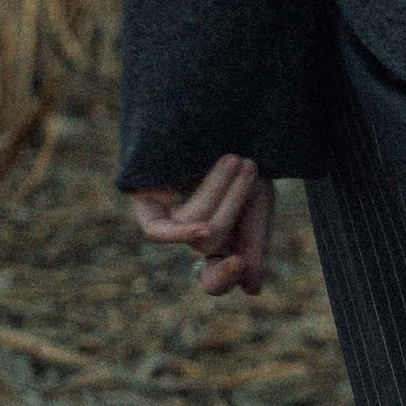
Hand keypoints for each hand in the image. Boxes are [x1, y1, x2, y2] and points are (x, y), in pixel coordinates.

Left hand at [132, 155, 275, 297]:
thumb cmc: (241, 157)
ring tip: (235, 156)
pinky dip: (181, 233)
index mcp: (218, 238)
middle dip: (235, 205)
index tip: (242, 266)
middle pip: (211, 245)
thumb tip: (252, 290)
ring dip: (223, 193)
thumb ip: (255, 242)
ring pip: (198, 229)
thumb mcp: (258, 200)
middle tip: (252, 167)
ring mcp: (167, 220)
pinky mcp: (147, 207)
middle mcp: (189, 234)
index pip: (213, 279)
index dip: (224, 279)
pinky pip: (159, 232)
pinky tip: (201, 228)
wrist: (219, 114)